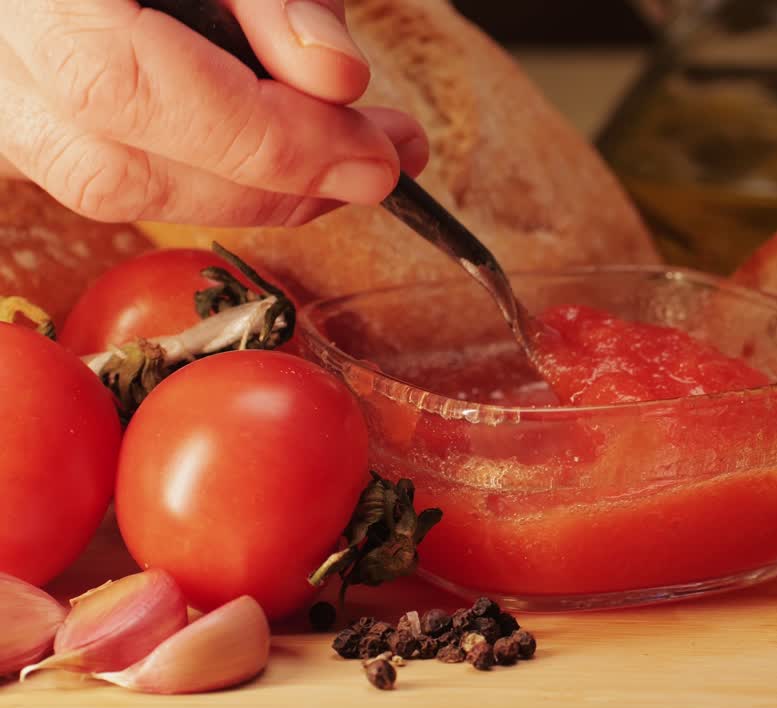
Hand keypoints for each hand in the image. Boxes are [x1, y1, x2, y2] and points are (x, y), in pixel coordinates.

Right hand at [0, 1, 428, 225]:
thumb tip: (334, 78)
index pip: (128, 88)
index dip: (264, 143)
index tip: (373, 161)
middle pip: (113, 163)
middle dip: (265, 186)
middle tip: (373, 167)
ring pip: (104, 181)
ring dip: (244, 192)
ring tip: (342, 159)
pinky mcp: (27, 103)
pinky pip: (110, 165)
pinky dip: (208, 171)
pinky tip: (281, 152)